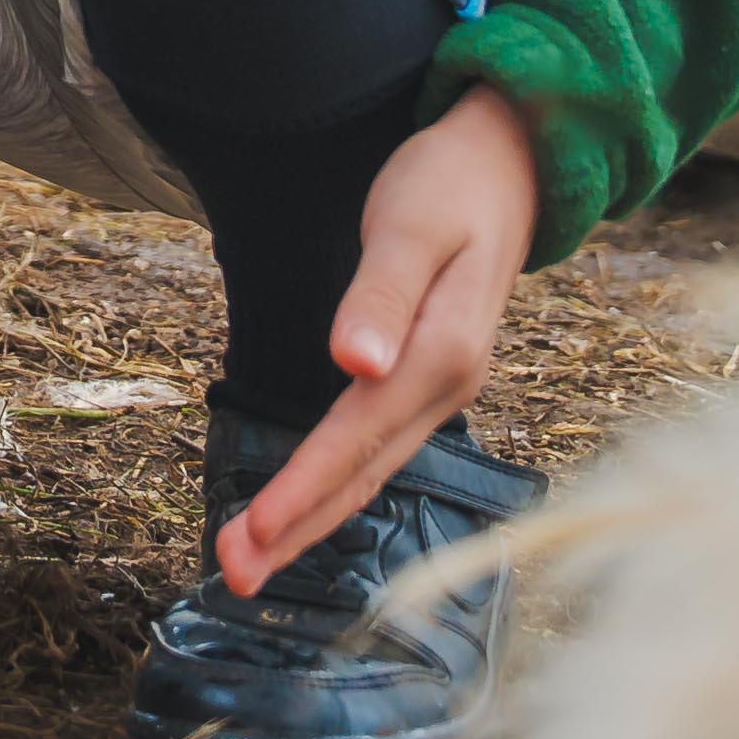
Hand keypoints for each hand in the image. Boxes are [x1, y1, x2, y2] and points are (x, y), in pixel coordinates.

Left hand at [214, 84, 537, 595]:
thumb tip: (356, 364)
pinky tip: (305, 505)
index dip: (301, 492)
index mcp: (442, 355)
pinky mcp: (429, 379)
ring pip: (368, 469)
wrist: (508, 162)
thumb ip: (383, 294)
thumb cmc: (449, 182)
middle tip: (231, 575)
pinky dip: (335, 482)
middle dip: (296, 528)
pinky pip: (375, 447)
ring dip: (311, 517)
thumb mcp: (412, 223)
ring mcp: (441, 389)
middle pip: (361, 473)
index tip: (249, 535)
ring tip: (251, 558)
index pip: (354, 439)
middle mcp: (446, 387)